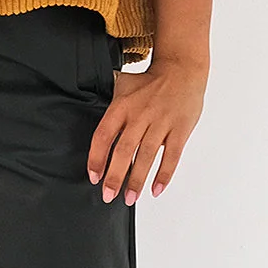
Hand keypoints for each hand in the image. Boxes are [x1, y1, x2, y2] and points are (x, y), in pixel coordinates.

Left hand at [87, 51, 209, 202]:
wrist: (182, 69)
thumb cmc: (150, 82)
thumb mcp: (123, 85)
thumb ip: (108, 104)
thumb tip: (85, 109)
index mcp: (122, 106)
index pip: (104, 135)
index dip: (96, 158)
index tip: (94, 177)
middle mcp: (140, 115)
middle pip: (124, 150)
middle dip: (115, 176)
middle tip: (109, 196)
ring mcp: (161, 123)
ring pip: (146, 156)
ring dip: (137, 180)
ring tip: (130, 198)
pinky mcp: (180, 129)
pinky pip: (171, 156)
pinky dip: (164, 175)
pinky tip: (155, 190)